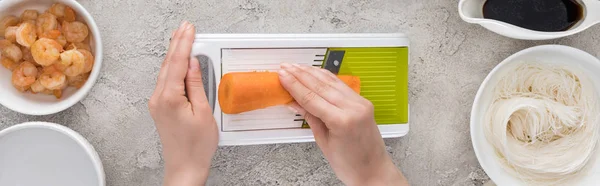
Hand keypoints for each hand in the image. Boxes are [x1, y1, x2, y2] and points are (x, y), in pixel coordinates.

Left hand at [148, 21, 217, 185]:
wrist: (185, 166)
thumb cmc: (196, 146)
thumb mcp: (203, 112)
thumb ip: (196, 85)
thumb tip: (192, 63)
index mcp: (169, 98)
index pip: (177, 63)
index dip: (184, 44)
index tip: (189, 30)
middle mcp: (158, 98)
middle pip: (168, 64)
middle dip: (178, 43)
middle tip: (186, 27)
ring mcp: (157, 102)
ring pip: (165, 71)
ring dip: (174, 53)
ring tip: (182, 37)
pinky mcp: (160, 107)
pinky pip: (165, 80)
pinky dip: (172, 67)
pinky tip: (178, 61)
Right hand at [278, 63, 407, 185]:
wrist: (374, 171)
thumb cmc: (350, 164)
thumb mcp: (323, 141)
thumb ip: (310, 117)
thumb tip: (294, 102)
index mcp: (342, 121)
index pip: (312, 97)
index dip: (294, 85)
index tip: (282, 76)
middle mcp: (354, 108)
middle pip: (320, 86)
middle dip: (300, 75)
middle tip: (285, 67)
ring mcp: (360, 103)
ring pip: (331, 82)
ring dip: (312, 72)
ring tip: (296, 66)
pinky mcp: (363, 102)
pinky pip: (341, 85)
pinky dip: (326, 77)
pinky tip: (315, 72)